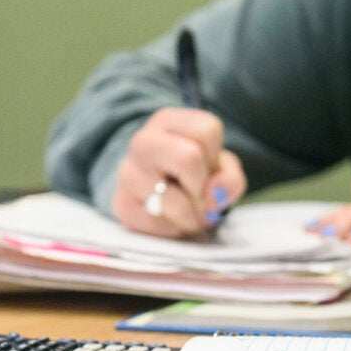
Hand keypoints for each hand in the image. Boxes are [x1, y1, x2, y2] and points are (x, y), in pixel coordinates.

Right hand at [112, 107, 246, 237]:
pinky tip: (170, 219)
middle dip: (202, 186)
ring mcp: (128, 172)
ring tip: (188, 213)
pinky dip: (172, 229)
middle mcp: (144, 141)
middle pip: (188, 158)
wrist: (156, 198)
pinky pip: (158, 224)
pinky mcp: (121, 204)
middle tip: (201, 196)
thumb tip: (213, 196)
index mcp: (169, 121)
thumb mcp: (221, 170)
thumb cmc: (194, 177)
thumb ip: (229, 180)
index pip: (207, 130)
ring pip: (174, 200)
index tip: (207, 168)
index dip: (216, 157)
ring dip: (191, 216)